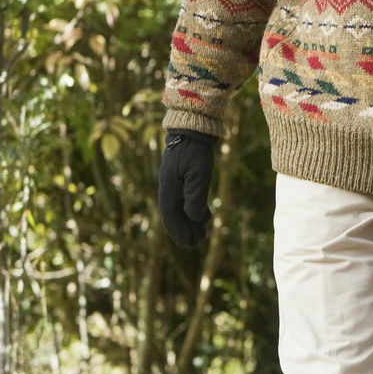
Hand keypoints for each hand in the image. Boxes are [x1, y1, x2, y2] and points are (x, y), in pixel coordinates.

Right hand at [157, 129, 217, 246]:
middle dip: (184, 229)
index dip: (178, 230)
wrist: (193, 129)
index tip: (187, 244)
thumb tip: (194, 218)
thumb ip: (195, 196)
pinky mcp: (184, 176)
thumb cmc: (195, 150)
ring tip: (200, 235)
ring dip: (190, 222)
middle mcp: (169, 186)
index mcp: (168, 186)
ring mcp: (175, 181)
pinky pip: (187, 198)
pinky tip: (204, 218)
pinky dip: (195, 209)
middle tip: (194, 244)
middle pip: (175, 213)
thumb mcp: (198, 173)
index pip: (170, 214)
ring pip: (181, 207)